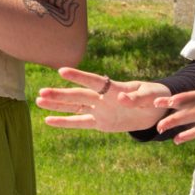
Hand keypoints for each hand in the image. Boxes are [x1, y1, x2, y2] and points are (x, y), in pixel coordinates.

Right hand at [38, 67, 170, 132]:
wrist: (156, 110)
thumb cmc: (156, 97)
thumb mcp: (152, 96)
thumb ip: (138, 97)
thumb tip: (123, 98)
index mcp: (115, 88)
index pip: (94, 81)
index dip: (79, 76)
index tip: (62, 71)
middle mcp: (103, 98)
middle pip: (78, 95)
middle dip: (60, 94)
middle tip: (40, 92)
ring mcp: (99, 110)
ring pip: (74, 107)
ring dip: (57, 104)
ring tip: (38, 100)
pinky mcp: (100, 123)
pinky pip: (80, 123)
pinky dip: (65, 122)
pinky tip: (48, 120)